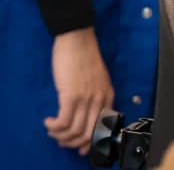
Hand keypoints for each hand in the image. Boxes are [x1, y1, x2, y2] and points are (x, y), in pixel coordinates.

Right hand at [45, 28, 112, 154]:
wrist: (78, 40)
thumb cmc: (85, 58)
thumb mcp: (97, 79)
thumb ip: (96, 96)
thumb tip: (87, 116)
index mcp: (108, 96)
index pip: (104, 128)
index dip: (91, 142)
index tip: (80, 149)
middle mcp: (100, 99)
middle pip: (88, 134)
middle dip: (73, 143)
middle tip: (61, 139)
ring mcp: (87, 98)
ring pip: (74, 131)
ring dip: (60, 135)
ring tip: (52, 129)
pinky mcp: (71, 95)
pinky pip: (63, 122)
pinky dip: (54, 127)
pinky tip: (48, 121)